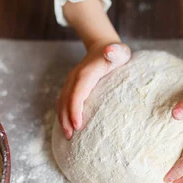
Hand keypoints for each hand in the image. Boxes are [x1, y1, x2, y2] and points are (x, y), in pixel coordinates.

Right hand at [57, 0, 130, 138]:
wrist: (102, 46)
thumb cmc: (116, 53)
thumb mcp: (120, 51)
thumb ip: (116, 51)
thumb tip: (109, 51)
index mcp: (86, 72)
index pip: (77, 93)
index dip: (75, 109)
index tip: (78, 125)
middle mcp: (75, 77)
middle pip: (66, 100)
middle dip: (66, 119)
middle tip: (70, 136)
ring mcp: (71, 81)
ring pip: (61, 101)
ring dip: (62, 118)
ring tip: (68, 135)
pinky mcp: (71, 86)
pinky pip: (63, 101)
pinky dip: (63, 114)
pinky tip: (67, 126)